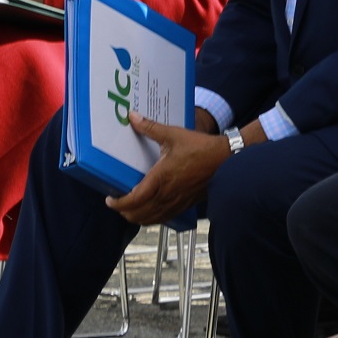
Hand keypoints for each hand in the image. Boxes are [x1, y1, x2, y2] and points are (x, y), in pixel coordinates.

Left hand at [109, 111, 234, 226]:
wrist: (227, 159)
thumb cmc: (202, 148)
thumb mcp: (173, 134)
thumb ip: (150, 127)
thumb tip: (133, 117)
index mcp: (160, 179)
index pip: (133, 200)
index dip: (118, 203)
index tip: (110, 199)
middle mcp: (167, 195)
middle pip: (138, 215)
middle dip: (124, 212)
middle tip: (118, 202)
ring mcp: (176, 202)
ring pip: (150, 220)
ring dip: (137, 217)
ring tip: (131, 206)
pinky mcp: (185, 205)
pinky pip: (163, 219)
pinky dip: (152, 217)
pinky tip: (151, 208)